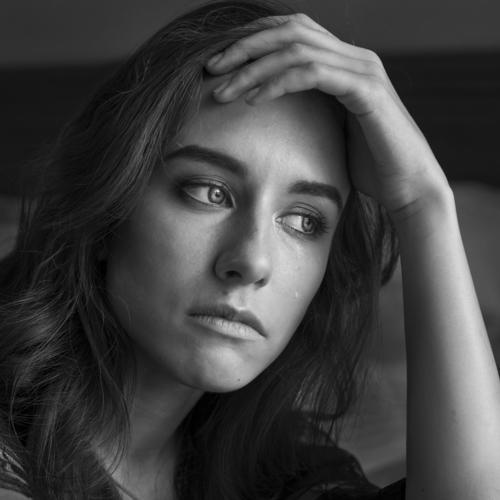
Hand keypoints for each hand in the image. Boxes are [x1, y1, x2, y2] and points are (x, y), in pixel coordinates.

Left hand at [204, 13, 450, 220]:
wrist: (407, 188)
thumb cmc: (366, 165)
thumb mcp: (328, 131)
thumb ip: (306, 111)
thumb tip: (269, 112)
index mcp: (343, 63)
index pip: (290, 32)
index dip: (251, 41)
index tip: (218, 64)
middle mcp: (355, 57)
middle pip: (289, 30)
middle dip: (244, 47)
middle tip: (210, 68)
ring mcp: (363, 70)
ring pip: (297, 49)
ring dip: (253, 67)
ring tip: (222, 91)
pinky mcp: (367, 91)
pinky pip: (313, 74)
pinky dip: (278, 83)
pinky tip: (253, 100)